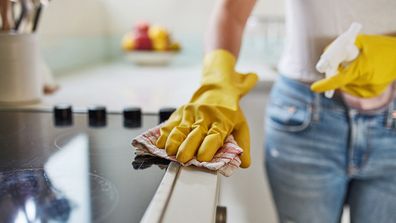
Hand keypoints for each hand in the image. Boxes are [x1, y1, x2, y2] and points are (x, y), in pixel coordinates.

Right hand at [156, 50, 257, 167]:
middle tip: (183, 159)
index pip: (214, 136)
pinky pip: (170, 124)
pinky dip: (164, 134)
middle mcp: (205, 117)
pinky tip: (160, 143)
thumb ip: (242, 145)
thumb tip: (244, 164)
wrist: (217, 89)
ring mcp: (191, 114)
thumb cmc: (229, 111)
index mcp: (221, 122)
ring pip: (180, 129)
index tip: (202, 158)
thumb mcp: (241, 125)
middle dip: (187, 147)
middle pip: (195, 133)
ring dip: (174, 141)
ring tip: (170, 152)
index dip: (208, 147)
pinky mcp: (180, 112)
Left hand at [311, 34, 395, 97]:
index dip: (325, 85)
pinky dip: (352, 80)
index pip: (338, 80)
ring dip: (344, 76)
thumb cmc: (382, 47)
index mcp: (362, 69)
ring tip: (356, 63)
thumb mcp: (363, 41)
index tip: (314, 88)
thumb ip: (344, 46)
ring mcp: (369, 90)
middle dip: (334, 74)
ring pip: (346, 84)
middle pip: (340, 81)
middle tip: (329, 66)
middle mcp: (365, 82)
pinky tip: (362, 71)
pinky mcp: (371, 93)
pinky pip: (353, 87)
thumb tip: (328, 52)